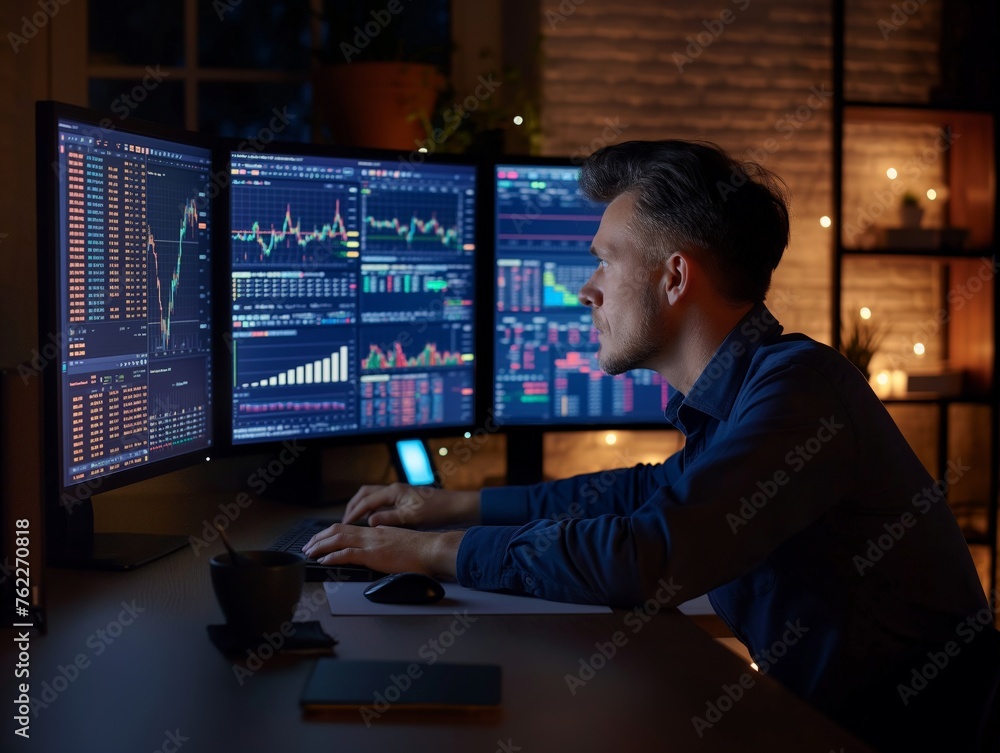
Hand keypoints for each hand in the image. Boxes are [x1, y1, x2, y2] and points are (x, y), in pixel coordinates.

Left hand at [302, 524, 464, 576]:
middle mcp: (372, 533)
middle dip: (319, 538)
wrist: (432, 549)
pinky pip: (347, 554)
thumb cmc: (422, 551)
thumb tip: (382, 553)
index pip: (349, 528)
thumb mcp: (400, 544)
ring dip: (320, 546)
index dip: (332, 533)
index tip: (322, 540)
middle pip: (338, 530)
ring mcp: (372, 543)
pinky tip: (323, 561)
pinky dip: (332, 556)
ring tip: (309, 552)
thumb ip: (388, 546)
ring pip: (338, 539)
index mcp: (378, 531)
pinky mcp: (374, 555)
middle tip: (308, 546)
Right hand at [342, 482, 480, 527]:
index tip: (344, 524)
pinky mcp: (403, 498)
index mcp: (394, 491)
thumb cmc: (436, 511)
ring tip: (354, 520)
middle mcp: (394, 489)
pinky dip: (372, 508)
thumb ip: (389, 518)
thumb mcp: (411, 517)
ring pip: (372, 496)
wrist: (454, 506)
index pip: (366, 501)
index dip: (353, 513)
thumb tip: (370, 522)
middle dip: (353, 506)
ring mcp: (398, 492)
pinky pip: (381, 501)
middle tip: (345, 520)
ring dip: (362, 506)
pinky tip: (372, 520)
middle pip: (365, 494)